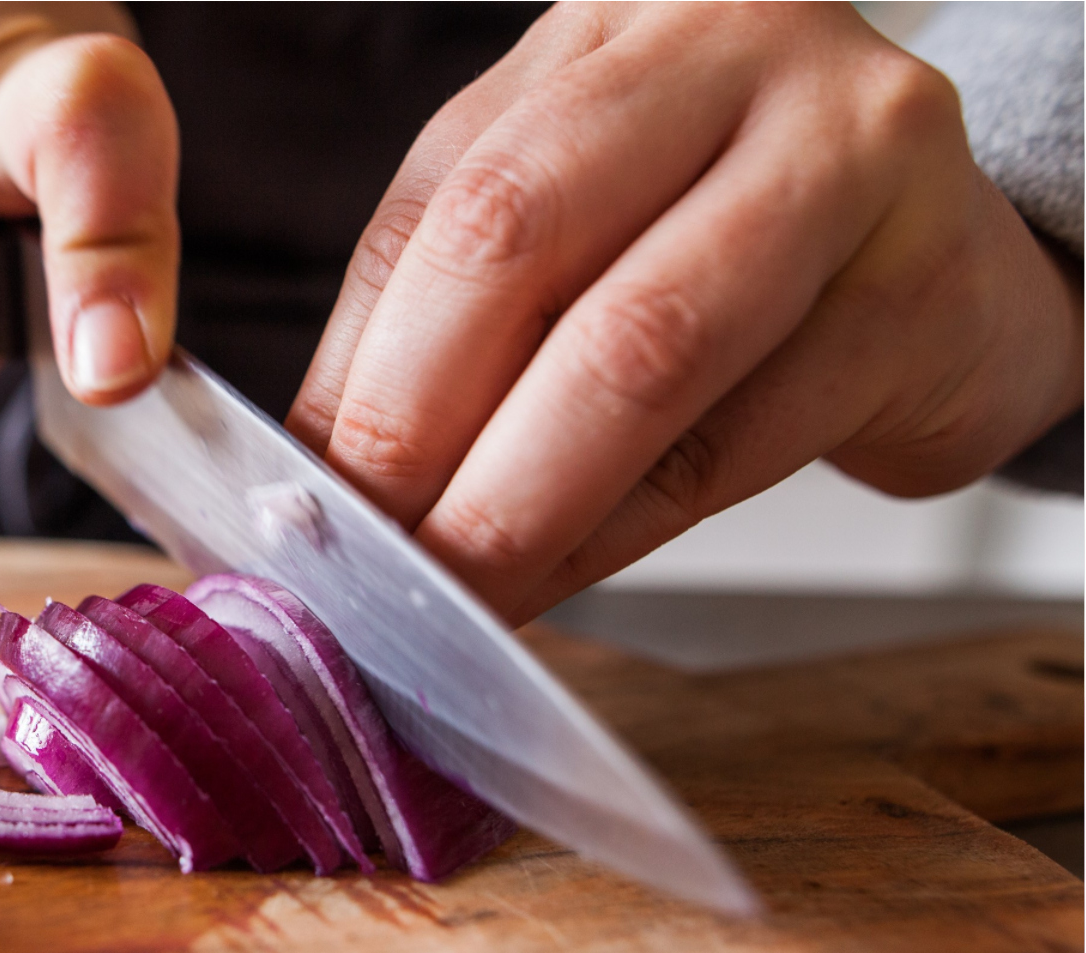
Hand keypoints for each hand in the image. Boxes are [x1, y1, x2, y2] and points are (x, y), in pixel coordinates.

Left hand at [287, 2, 1083, 624]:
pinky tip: (558, 581)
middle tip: (370, 553)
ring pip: (634, 349)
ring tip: (453, 590)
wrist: (961, 272)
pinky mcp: (921, 291)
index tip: (297, 491)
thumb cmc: (743, 245)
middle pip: (516, 240)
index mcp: (610, 32)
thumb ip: (454, 308)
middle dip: (416, 426)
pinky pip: (736, 441)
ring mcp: (846, 156)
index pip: (442, 200)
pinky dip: (620, 531)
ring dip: (518, 501)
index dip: (354, 363)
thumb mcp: (587, 225)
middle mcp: (729, 53)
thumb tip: (322, 466)